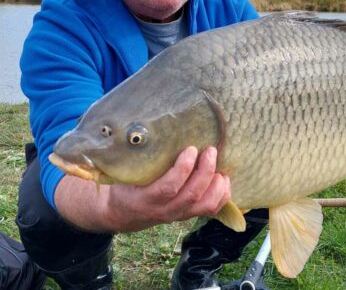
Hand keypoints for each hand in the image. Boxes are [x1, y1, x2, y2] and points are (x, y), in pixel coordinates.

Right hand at [102, 146, 230, 231]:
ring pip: (205, 205)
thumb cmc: (125, 186)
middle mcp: (164, 210)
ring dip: (217, 185)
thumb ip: (134, 158)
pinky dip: (222, 195)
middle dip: (205, 171)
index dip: (183, 169)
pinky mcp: (188, 215)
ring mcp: (178, 215)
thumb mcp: (124, 173)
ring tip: (220, 167)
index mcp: (146, 198)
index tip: (190, 149)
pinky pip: (210, 210)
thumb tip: (144, 129)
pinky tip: (223, 179)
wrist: (122, 213)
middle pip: (191, 195)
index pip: (168, 188)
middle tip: (211, 150)